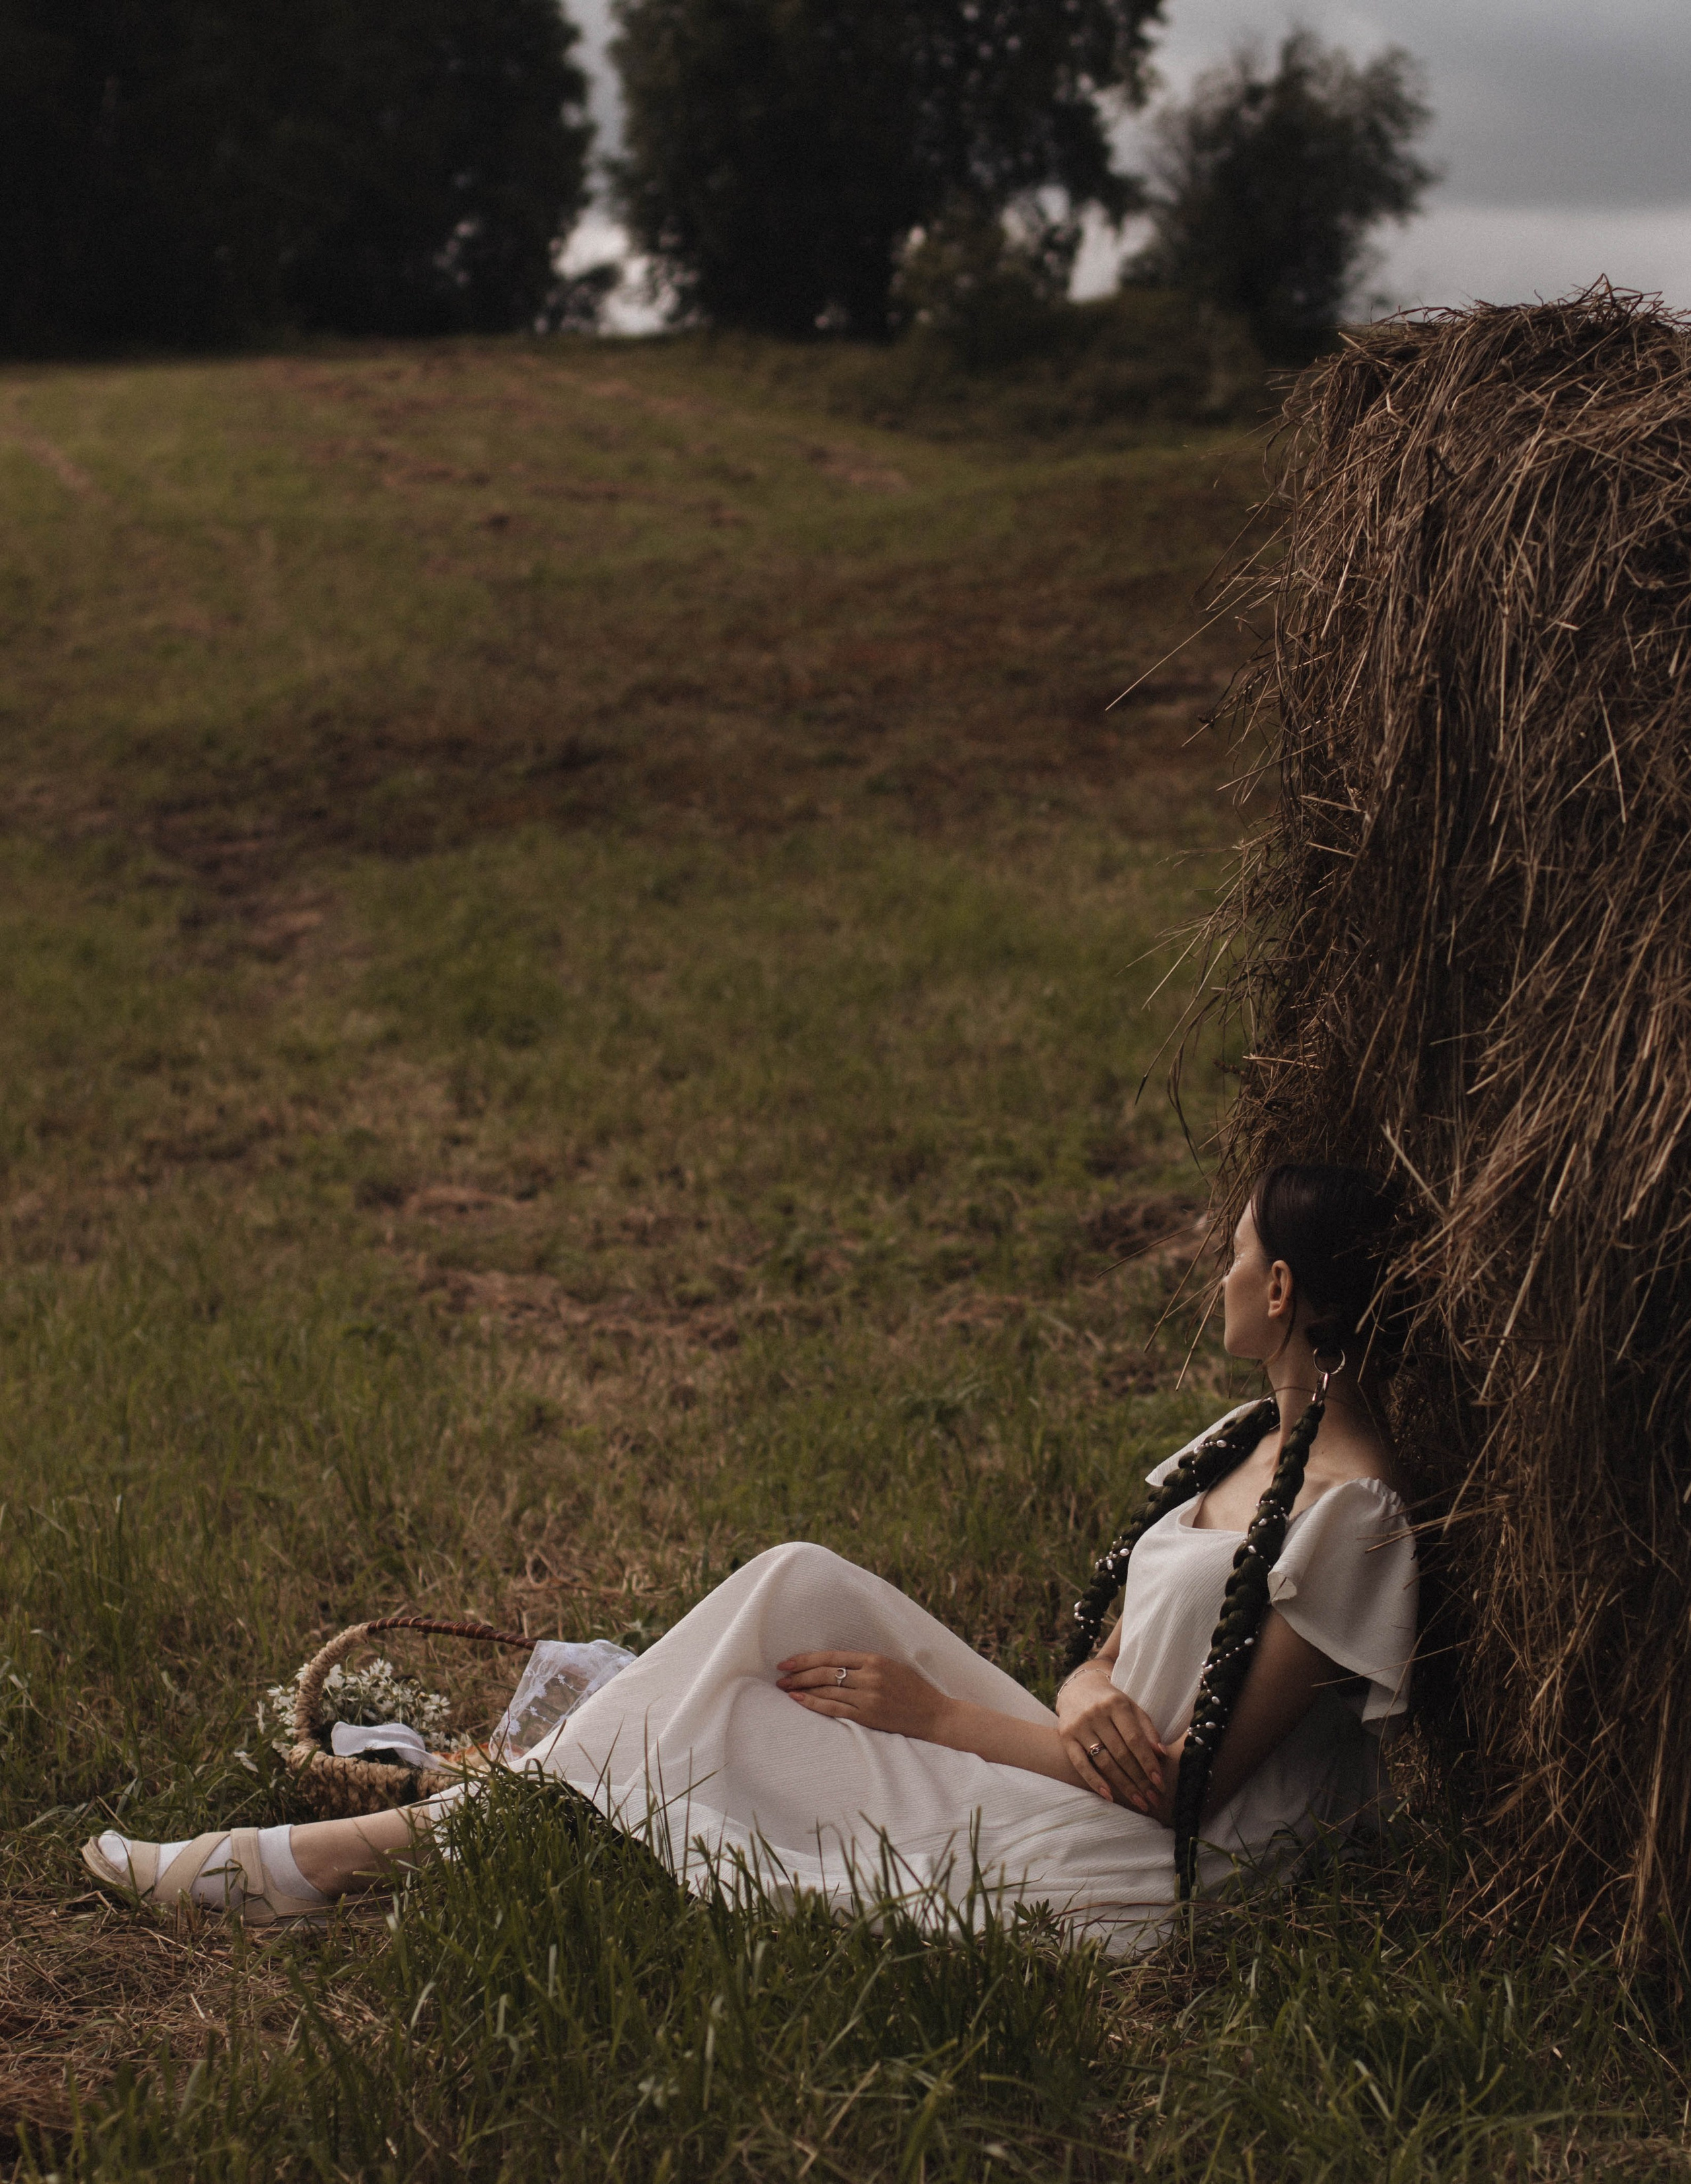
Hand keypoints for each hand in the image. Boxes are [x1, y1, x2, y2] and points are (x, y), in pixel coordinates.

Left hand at [775, 1651, 951, 1741]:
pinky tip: (799, 1700)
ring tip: (784, 1688)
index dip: (807, 1658)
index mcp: (874, 1659)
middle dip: (799, 1673)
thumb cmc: (913, 1689)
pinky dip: (814, 1704)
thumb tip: (834, 1664)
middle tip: (780, 1675)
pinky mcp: (868, 1716)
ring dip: (802, 1688)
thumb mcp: (892, 1666)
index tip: (788, 1661)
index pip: (832, 1656)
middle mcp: (869, 1676)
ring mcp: (868, 1697)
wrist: (934, 1715)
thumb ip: (866, 1664)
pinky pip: (835, 1709)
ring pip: (827, 1690)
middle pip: (825, 1672)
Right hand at [1054, 1662, 1167, 1813]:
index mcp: (1116, 1705)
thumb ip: (1147, 1729)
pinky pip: (1080, 1764)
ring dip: (1123, 1785)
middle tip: (1153, 1798)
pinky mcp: (1066, 1737)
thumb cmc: (1111, 1702)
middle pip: (1120, 1753)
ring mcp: (1079, 1726)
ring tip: (1138, 1801)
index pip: (1134, 1739)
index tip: (1160, 1782)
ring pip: (1103, 1762)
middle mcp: (1096, 1714)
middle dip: (1139, 1779)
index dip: (1148, 1762)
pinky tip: (1109, 1796)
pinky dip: (1095, 1782)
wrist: (1078, 1688)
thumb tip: (1161, 1754)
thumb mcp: (1131, 1708)